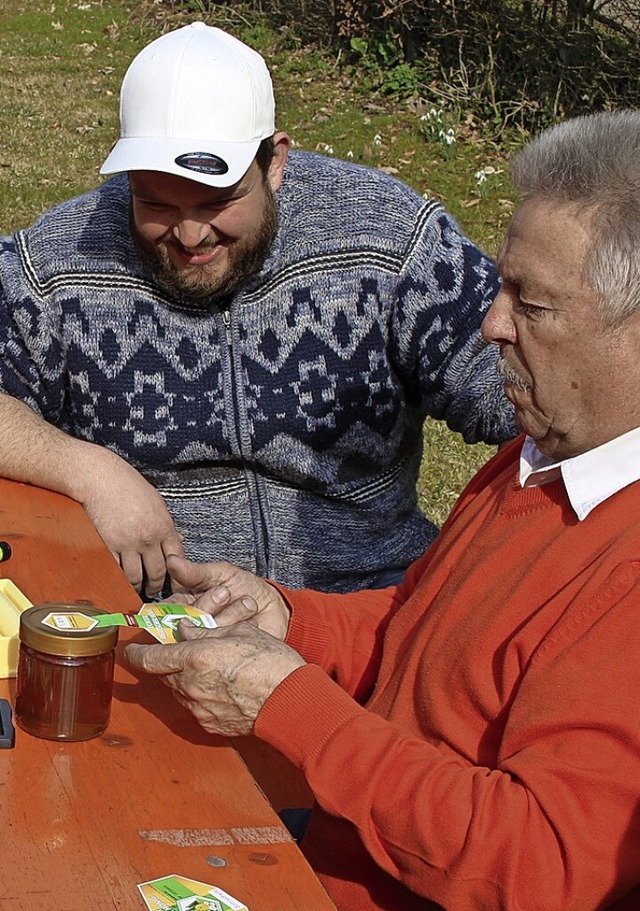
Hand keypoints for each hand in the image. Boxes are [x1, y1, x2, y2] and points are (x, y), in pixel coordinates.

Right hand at [78, 449, 184, 596]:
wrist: (101, 479)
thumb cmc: (129, 487)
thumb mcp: (157, 503)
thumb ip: (167, 525)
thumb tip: (179, 540)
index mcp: (164, 527)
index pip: (177, 558)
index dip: (177, 574)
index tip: (174, 583)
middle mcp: (148, 538)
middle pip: (156, 573)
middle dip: (156, 586)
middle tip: (153, 592)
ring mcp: (128, 544)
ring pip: (135, 577)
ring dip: (136, 587)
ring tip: (135, 590)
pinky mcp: (108, 546)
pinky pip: (115, 571)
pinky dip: (118, 580)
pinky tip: (119, 582)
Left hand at [125, 621, 304, 735]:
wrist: (292, 702)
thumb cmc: (271, 662)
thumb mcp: (240, 633)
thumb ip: (207, 633)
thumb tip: (186, 632)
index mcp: (195, 658)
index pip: (151, 659)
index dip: (136, 654)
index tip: (130, 651)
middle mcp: (190, 686)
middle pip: (163, 675)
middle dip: (167, 664)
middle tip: (179, 653)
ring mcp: (199, 709)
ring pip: (179, 691)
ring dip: (184, 679)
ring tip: (207, 669)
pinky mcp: (210, 725)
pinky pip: (195, 707)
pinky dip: (200, 696)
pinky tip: (221, 688)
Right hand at [165, 554, 290, 640]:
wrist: (275, 607)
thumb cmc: (246, 587)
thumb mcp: (222, 573)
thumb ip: (196, 572)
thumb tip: (172, 561)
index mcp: (185, 606)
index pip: (166, 611)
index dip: (174, 609)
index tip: (188, 603)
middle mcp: (192, 626)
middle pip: (184, 624)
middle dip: (208, 606)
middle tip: (225, 593)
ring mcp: (208, 641)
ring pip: (205, 635)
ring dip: (229, 615)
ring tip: (245, 602)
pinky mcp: (224, 653)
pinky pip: (223, 646)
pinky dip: (240, 628)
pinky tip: (252, 620)